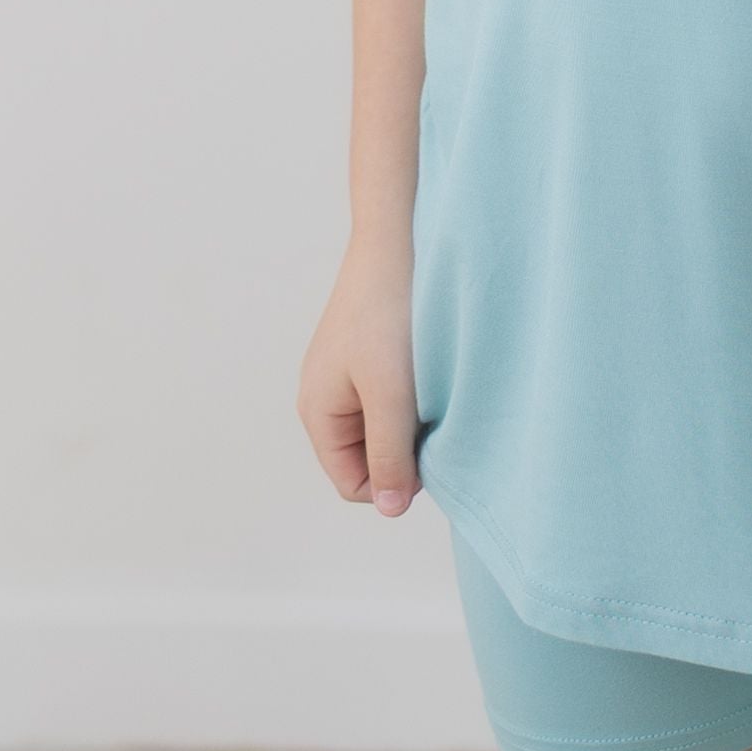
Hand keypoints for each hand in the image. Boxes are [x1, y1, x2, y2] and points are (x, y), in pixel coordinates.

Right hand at [296, 237, 420, 514]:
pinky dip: (415, 395)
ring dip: (413, 420)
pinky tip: (433, 370)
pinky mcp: (370, 357)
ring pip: (385, 428)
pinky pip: (393, 399)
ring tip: (433, 387)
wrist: (397, 241)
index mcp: (318, 413)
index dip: (394, 480)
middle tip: (433, 414)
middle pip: (369, 459)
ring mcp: (347, 377)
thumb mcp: (392, 394)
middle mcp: (326, 399)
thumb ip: (390, 454)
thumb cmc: (388, 314)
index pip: (353, 484)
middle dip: (404, 448)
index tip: (428, 448)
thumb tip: (390, 509)